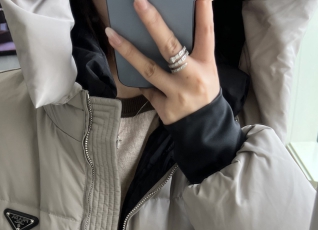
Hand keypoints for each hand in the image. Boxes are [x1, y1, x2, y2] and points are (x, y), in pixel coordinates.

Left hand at [105, 0, 219, 124]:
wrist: (204, 129)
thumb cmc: (203, 92)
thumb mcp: (206, 70)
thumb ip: (191, 52)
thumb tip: (165, 29)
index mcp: (206, 64)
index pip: (206, 33)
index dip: (203, 12)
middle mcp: (191, 77)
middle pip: (170, 47)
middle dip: (153, 23)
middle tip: (139, 2)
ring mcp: (176, 94)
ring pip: (149, 69)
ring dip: (128, 50)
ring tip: (111, 33)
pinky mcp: (164, 108)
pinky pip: (146, 88)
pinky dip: (138, 79)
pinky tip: (126, 67)